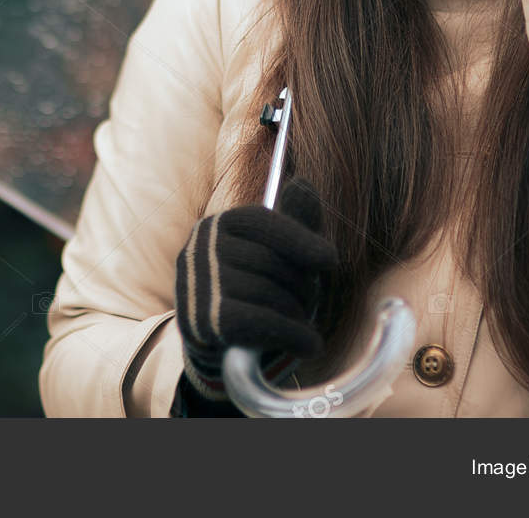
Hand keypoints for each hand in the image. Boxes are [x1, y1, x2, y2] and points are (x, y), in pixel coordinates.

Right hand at [170, 176, 335, 414]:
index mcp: (218, 224)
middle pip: (270, 261)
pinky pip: (263, 322)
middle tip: (310, 304)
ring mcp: (198, 286)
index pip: (261, 221)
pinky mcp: (203, 321)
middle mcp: (200, 249)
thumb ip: (294, 222)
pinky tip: (310, 345)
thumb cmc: (254, 291)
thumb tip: (303, 182)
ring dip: (297, 314)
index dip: (300, 239)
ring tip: (303, 325)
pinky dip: (294, 335)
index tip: (330, 260)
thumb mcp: (276, 254)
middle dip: (301, 286)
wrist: (218, 345)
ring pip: (269, 294)